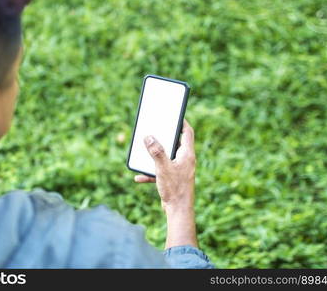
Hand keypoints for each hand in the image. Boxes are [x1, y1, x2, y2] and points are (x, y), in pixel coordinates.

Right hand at [134, 119, 197, 248]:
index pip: (187, 132)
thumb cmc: (175, 189)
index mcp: (187, 155)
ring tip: (144, 152)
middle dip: (164, 138)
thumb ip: (156, 151)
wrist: (178, 211)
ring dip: (154, 156)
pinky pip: (160, 171)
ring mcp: (179, 170)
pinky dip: (151, 172)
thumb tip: (149, 137)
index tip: (174, 114)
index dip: (181, 122)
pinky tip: (139, 176)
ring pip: (166, 157)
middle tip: (155, 130)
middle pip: (175, 143)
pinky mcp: (173, 179)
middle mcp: (185, 161)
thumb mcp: (163, 168)